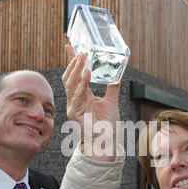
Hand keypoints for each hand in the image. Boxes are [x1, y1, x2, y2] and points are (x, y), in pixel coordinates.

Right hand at [62, 45, 120, 159]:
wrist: (106, 141)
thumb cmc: (107, 125)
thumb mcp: (111, 101)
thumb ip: (113, 87)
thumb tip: (118, 74)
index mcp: (82, 95)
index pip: (75, 75)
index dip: (72, 61)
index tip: (70, 46)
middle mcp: (75, 99)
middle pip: (69, 77)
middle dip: (73, 63)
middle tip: (81, 51)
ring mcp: (73, 106)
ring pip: (71, 84)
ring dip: (77, 70)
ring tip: (84, 58)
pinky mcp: (74, 113)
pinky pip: (76, 96)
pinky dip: (82, 84)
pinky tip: (86, 74)